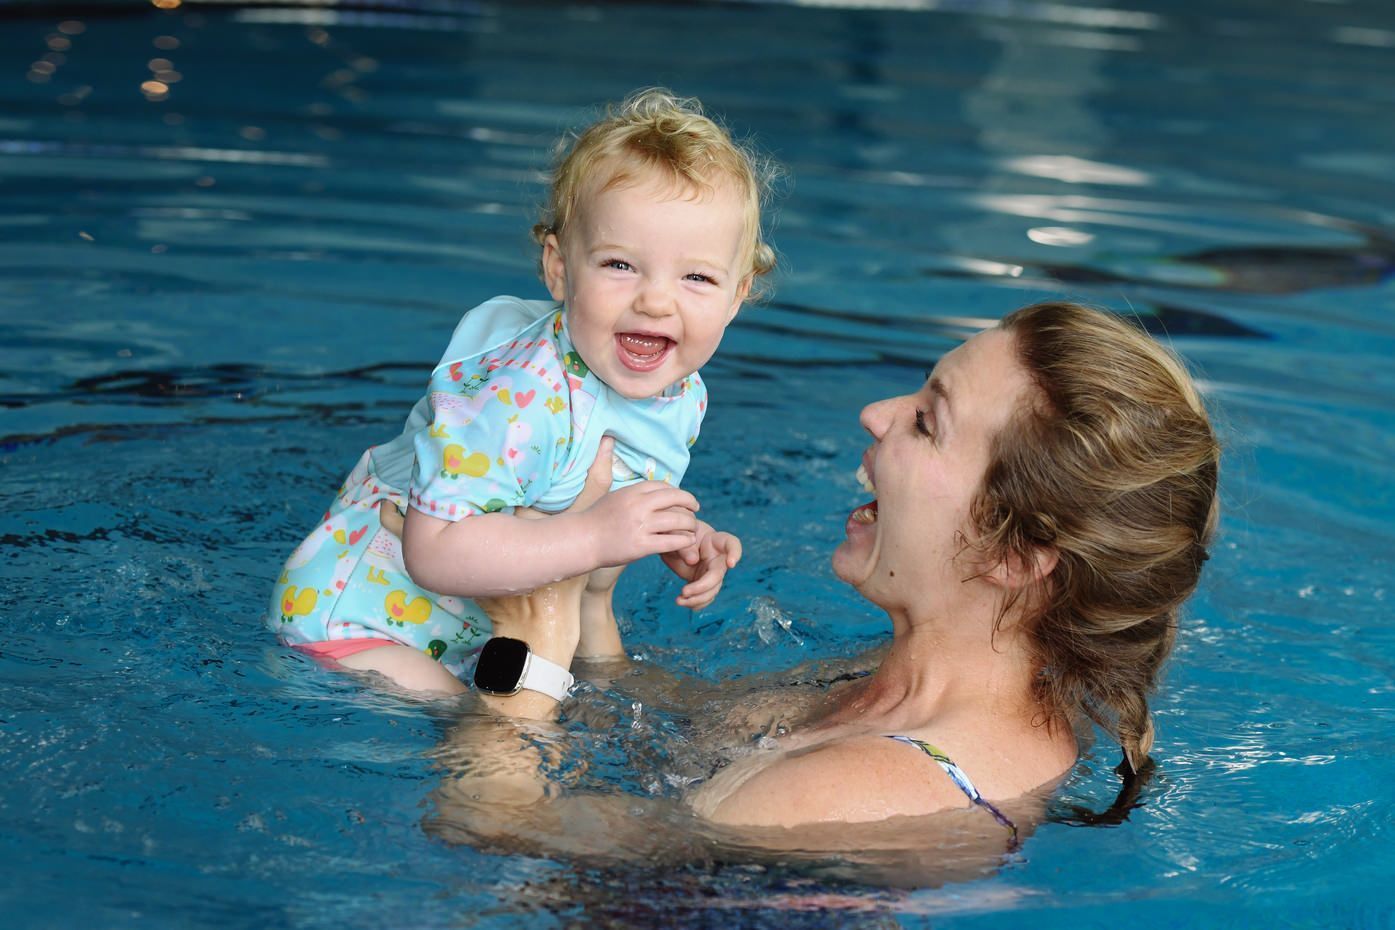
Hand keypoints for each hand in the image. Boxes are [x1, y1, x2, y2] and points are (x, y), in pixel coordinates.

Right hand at [577, 445, 698, 568]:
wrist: (581, 540)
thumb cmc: (597, 520)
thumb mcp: (614, 497)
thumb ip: (634, 494)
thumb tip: (654, 490)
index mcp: (632, 491)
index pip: (663, 486)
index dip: (677, 492)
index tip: (682, 498)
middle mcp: (638, 505)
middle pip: (675, 498)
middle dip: (690, 503)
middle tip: (695, 509)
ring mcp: (640, 526)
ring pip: (678, 520)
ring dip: (690, 524)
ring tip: (692, 528)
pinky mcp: (641, 546)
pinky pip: (672, 541)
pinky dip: (684, 540)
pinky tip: (688, 541)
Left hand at [661, 521, 741, 609]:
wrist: (668, 540)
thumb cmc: (675, 531)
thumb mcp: (676, 533)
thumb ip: (685, 545)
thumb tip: (693, 561)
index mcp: (715, 540)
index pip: (732, 544)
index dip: (735, 553)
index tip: (731, 563)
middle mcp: (717, 558)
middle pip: (718, 575)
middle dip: (703, 586)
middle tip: (684, 591)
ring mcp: (711, 571)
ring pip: (712, 589)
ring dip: (698, 598)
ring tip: (680, 600)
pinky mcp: (702, 582)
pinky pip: (704, 596)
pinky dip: (695, 603)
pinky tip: (683, 602)